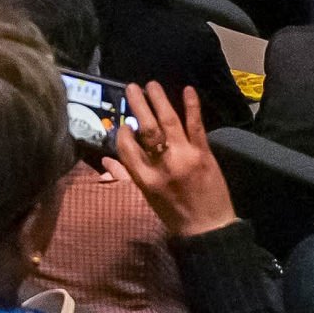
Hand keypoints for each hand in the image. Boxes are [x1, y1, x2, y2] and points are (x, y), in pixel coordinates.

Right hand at [110, 83, 234, 238]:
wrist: (208, 228)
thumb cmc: (174, 215)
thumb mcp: (146, 198)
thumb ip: (126, 176)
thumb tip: (106, 162)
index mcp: (145, 178)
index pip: (127, 148)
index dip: (124, 132)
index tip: (126, 123)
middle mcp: (162, 164)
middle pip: (146, 129)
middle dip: (138, 105)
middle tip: (132, 87)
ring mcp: (184, 156)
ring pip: (168, 121)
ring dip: (159, 100)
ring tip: (151, 84)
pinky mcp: (203, 153)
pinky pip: (196, 125)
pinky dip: (191, 106)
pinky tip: (188, 90)